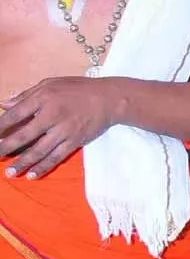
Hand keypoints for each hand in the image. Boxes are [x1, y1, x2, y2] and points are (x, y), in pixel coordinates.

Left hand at [0, 77, 119, 178]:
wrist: (110, 98)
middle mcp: (53, 115)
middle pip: (23, 136)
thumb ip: (27, 94)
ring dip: (22, 163)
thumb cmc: (79, 89)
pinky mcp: (75, 141)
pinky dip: (43, 167)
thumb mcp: (52, 83)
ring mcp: (64, 130)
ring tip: (9, 173)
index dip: (0, 127)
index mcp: (44, 98)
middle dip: (5, 148)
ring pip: (38, 151)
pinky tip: (31, 175)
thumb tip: (4, 104)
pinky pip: (56, 157)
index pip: (15, 114)